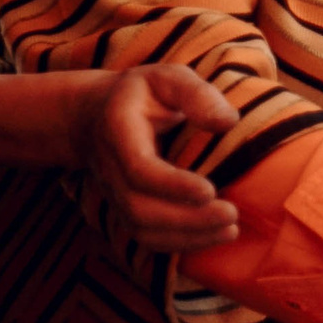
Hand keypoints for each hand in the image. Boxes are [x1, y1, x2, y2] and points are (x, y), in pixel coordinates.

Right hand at [73, 65, 242, 251]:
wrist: (91, 116)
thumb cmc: (141, 94)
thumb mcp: (167, 77)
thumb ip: (197, 94)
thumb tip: (228, 121)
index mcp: (119, 133)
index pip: (139, 169)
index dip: (172, 185)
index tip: (210, 190)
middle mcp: (111, 170)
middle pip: (140, 208)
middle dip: (186, 219)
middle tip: (231, 215)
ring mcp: (114, 194)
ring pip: (141, 229)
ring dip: (186, 237)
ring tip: (230, 230)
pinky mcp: (125, 208)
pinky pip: (146, 236)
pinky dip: (179, 244)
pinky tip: (214, 236)